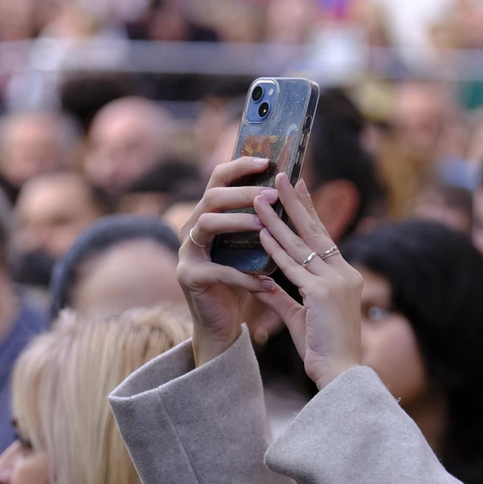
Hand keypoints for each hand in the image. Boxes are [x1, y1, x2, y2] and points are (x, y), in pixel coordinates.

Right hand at [178, 156, 281, 365]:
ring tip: (265, 228)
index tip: (267, 161)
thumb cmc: (243, 280)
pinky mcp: (188, 277)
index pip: (218, 179)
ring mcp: (186, 252)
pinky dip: (244, 276)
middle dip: (243, 193)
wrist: (223, 322)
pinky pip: (217, 270)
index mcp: (208, 214)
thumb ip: (264, 221)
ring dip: (238, 223)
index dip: (240, 167)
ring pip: (207, 224)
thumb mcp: (254, 246)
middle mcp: (192, 228)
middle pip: (211, 197)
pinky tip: (267, 282)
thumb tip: (296, 189)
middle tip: (271, 195)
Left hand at [253, 174, 363, 389]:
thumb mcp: (299, 316)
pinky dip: (275, 249)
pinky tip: (261, 232)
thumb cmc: (323, 349)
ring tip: (260, 197)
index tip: (296, 188)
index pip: (322, 237)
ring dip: (278, 219)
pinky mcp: (322, 293)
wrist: (340, 373)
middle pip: (315, 231)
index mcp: (344, 276)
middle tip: (281, 175)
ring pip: (300, 244)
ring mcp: (335, 282)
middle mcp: (344, 274)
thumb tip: (263, 281)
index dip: (307, 212)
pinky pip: (293, 266)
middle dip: (295, 202)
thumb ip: (283, 296)